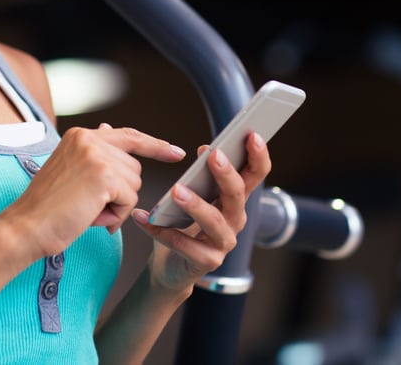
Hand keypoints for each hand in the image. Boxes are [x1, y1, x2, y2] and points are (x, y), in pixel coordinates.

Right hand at [1, 124, 186, 259]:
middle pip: (133, 167)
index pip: (128, 135)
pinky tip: (91, 216)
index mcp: (80, 136)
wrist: (27, 226)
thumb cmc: (48, 208)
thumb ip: (95, 155)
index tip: (176, 152)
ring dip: (116, 205)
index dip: (155, 146)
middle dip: (120, 193)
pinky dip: (116, 215)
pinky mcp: (104, 174)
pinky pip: (130, 199)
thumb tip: (111, 130)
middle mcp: (89, 138)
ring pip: (133, 185)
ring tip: (86, 210)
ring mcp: (97, 155)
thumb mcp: (71, 172)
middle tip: (89, 206)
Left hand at [131, 132, 271, 292]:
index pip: (255, 174)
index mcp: (234, 198)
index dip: (258, 155)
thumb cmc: (183, 223)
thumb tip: (203, 148)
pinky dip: (161, 231)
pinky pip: (184, 245)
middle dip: (227, 174)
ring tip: (176, 190)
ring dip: (196, 204)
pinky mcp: (206, 262)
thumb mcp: (193, 194)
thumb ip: (200, 173)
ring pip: (214, 221)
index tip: (251, 134)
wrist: (169, 265)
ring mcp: (223, 242)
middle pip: (238, 194)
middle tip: (214, 156)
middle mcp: (234, 219)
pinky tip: (142, 217)